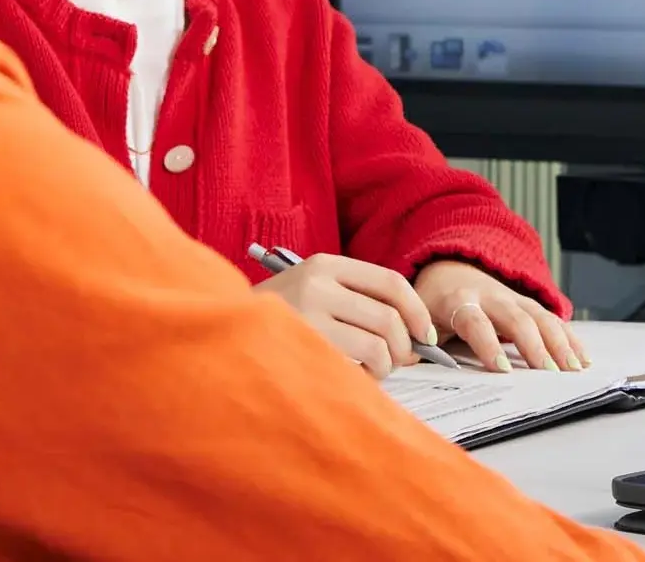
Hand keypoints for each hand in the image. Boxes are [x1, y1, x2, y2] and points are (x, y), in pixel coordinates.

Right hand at [253, 252, 440, 375]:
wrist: (218, 335)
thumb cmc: (275, 322)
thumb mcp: (313, 293)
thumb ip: (357, 304)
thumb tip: (414, 339)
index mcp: (324, 264)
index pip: (390, 282)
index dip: (417, 310)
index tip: (426, 334)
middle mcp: (316, 284)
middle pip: (389, 316)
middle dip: (403, 346)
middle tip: (400, 361)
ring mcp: (306, 317)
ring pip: (377, 346)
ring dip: (384, 366)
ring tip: (369, 371)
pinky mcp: (301, 350)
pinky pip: (354, 368)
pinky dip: (362, 379)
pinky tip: (348, 378)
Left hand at [414, 259, 588, 372]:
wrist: (448, 268)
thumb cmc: (429, 302)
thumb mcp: (415, 318)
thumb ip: (412, 343)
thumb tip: (404, 368)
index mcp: (457, 300)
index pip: (475, 320)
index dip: (488, 343)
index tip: (501, 368)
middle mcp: (489, 295)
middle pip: (516, 317)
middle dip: (534, 344)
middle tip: (549, 371)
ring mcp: (512, 296)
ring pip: (540, 316)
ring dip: (559, 342)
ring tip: (572, 368)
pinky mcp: (527, 302)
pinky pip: (552, 318)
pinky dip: (569, 337)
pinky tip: (581, 358)